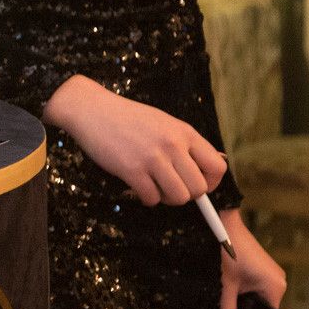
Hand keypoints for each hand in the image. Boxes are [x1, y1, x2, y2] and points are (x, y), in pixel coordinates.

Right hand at [41, 73, 226, 205]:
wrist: (91, 109)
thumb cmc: (127, 117)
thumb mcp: (163, 122)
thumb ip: (184, 142)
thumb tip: (208, 166)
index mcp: (184, 132)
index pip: (217, 167)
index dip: (212, 183)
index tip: (198, 185)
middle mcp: (173, 145)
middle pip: (199, 188)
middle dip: (187, 195)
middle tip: (172, 188)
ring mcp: (153, 158)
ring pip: (179, 197)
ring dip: (167, 199)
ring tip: (155, 188)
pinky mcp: (132, 170)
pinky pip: (151, 198)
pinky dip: (146, 198)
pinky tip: (137, 186)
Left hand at [219, 209, 286, 308]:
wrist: (223, 222)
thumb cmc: (225, 251)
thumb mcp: (225, 287)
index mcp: (276, 288)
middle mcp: (279, 281)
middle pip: (261, 307)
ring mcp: (272, 273)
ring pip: (256, 297)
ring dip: (242, 299)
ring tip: (227, 295)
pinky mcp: (263, 267)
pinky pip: (255, 286)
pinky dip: (243, 289)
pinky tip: (231, 286)